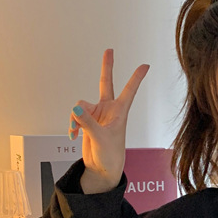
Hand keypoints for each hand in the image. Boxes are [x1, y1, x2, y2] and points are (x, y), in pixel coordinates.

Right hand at [69, 49, 149, 193]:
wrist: (102, 168)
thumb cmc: (110, 155)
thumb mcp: (101, 139)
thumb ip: (88, 123)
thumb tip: (76, 109)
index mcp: (120, 112)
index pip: (129, 91)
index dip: (136, 78)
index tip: (145, 65)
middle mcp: (108, 110)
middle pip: (106, 83)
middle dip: (107, 67)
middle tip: (109, 50)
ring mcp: (96, 114)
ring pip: (81, 106)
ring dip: (76, 118)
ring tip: (78, 131)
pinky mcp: (86, 120)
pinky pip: (74, 115)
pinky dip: (72, 124)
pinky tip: (74, 135)